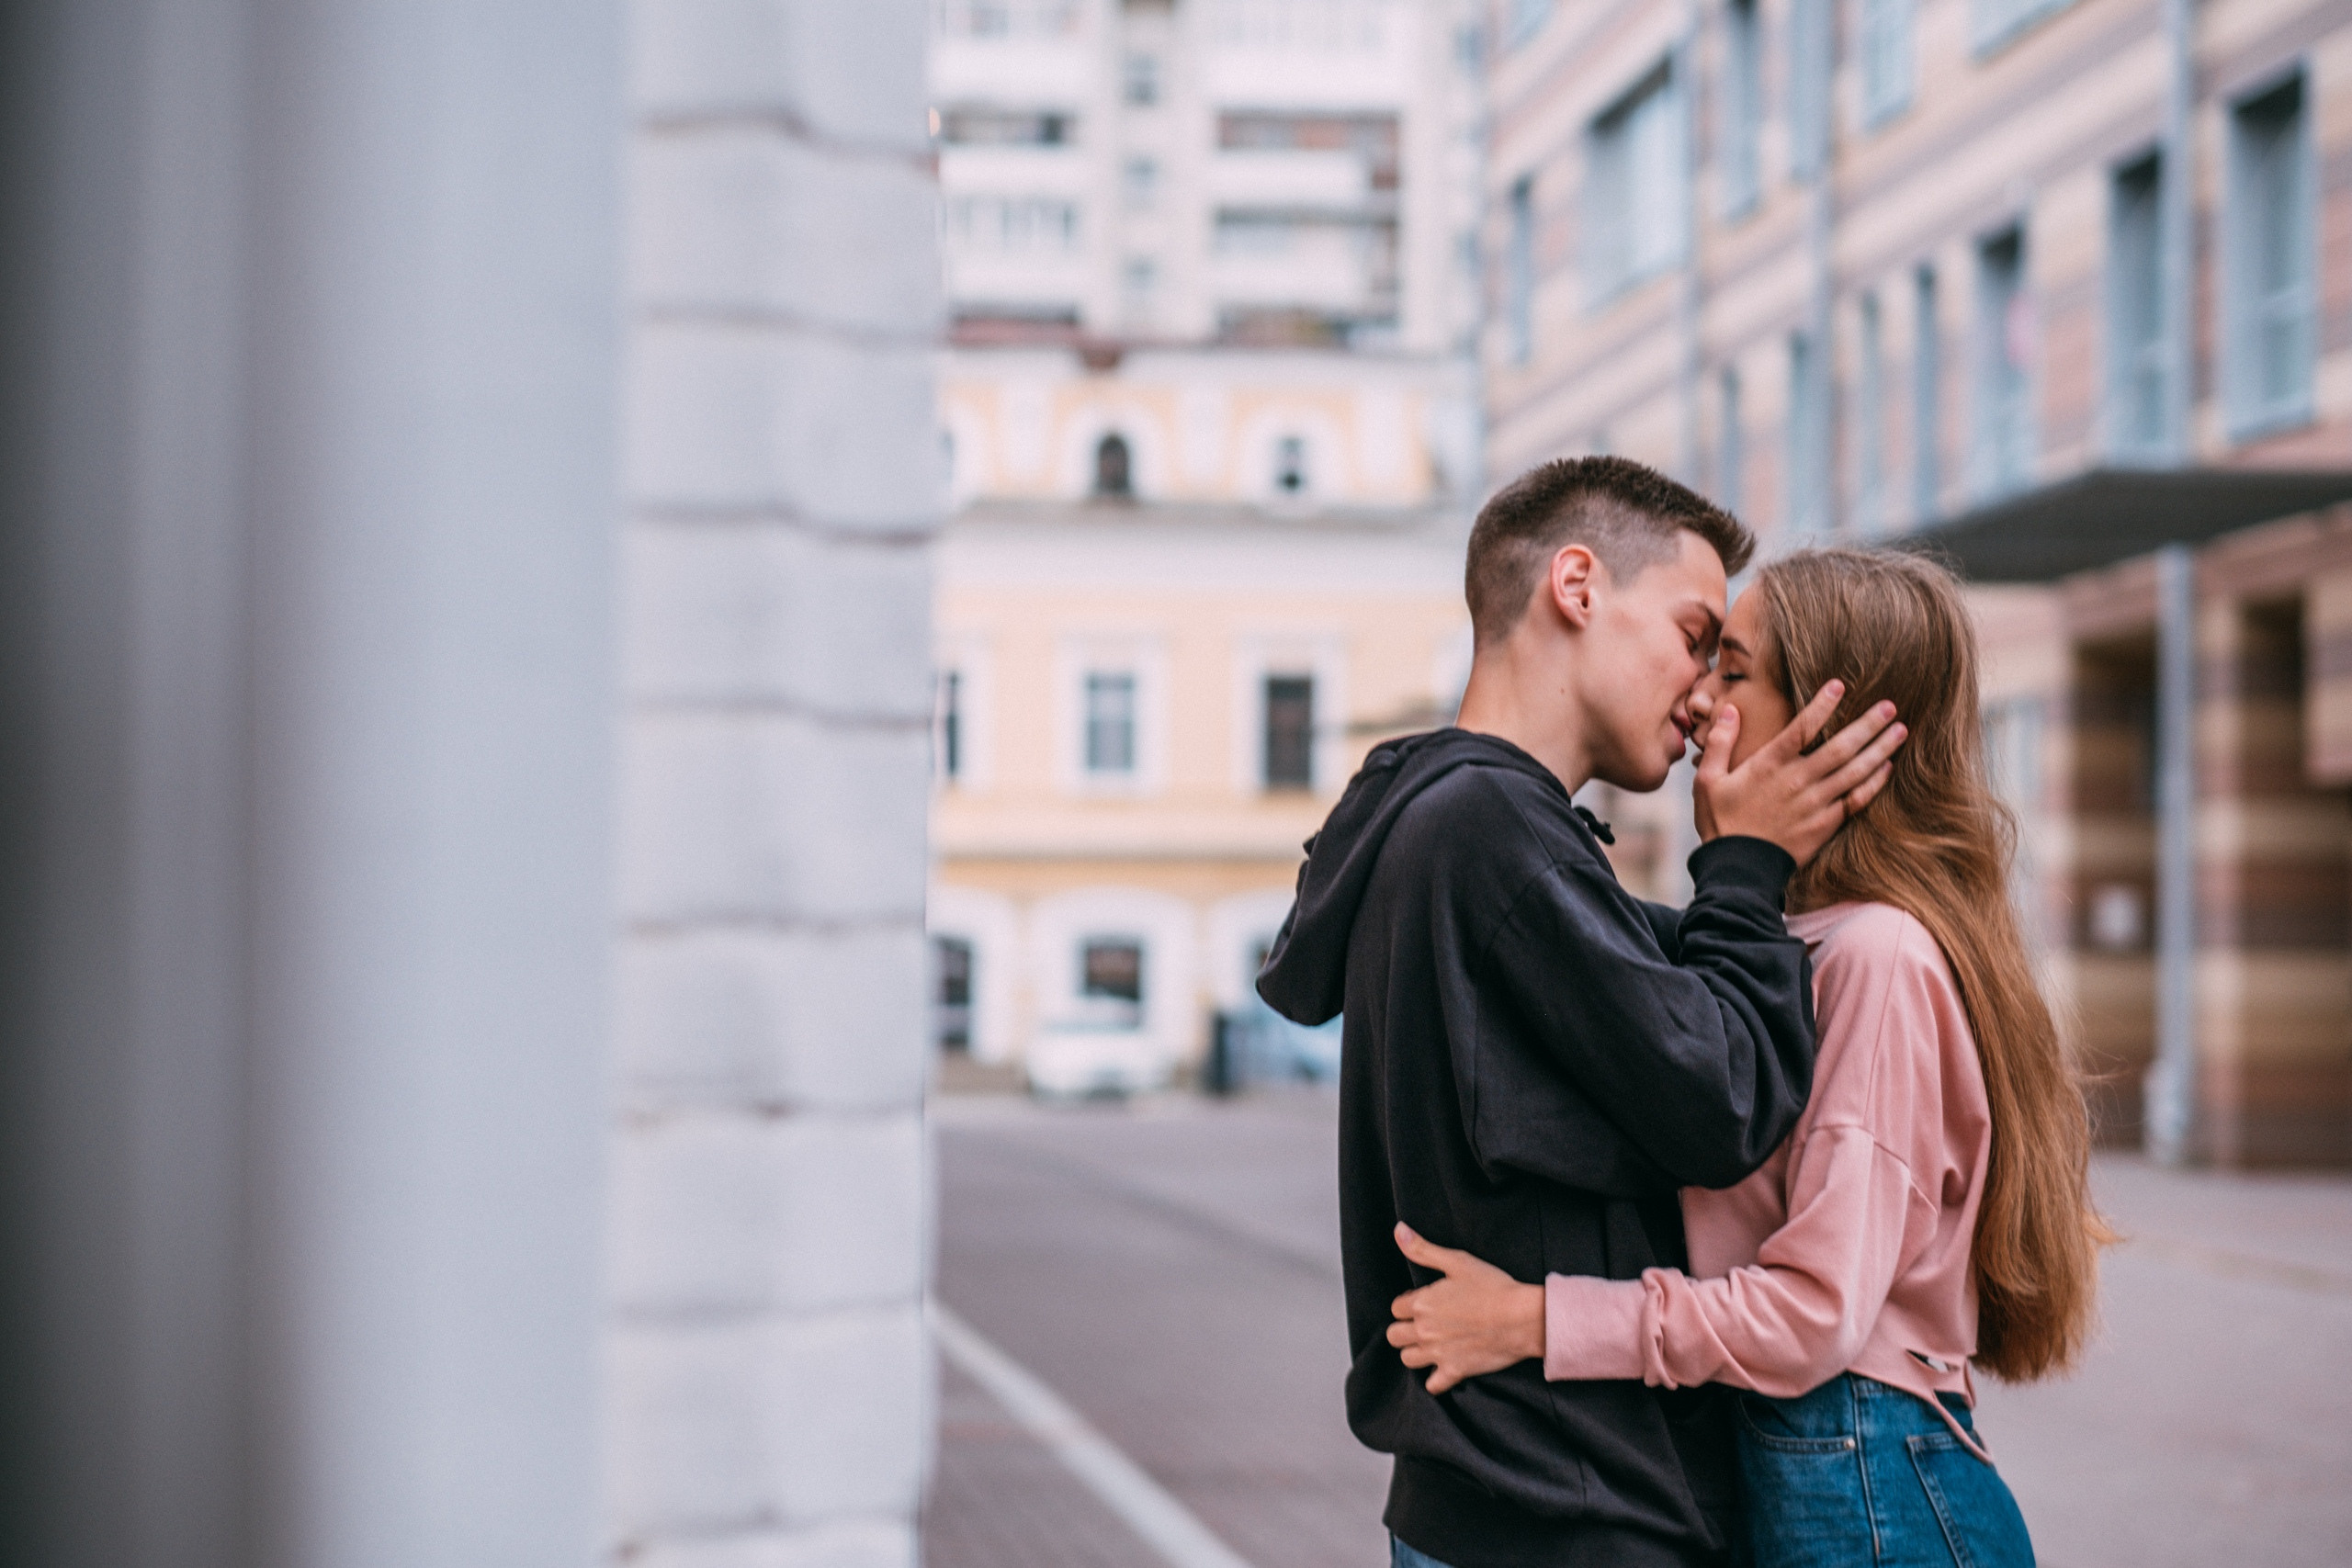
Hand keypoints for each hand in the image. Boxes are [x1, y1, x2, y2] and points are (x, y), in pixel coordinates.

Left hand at [1384, 1223, 1544, 1394]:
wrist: (1523, 1318)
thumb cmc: (1493, 1287)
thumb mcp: (1457, 1261)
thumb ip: (1423, 1249)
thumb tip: (1399, 1230)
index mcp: (1422, 1303)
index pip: (1396, 1308)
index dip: (1408, 1303)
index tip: (1424, 1301)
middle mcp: (1424, 1331)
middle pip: (1394, 1336)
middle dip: (1405, 1328)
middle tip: (1424, 1323)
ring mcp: (1439, 1354)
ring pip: (1407, 1359)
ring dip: (1415, 1351)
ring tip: (1431, 1343)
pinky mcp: (1455, 1372)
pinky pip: (1432, 1385)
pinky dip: (1435, 1379)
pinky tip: (1443, 1368)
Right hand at [1693, 681, 1905, 864]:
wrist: (1737, 869)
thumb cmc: (1720, 823)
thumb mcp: (1707, 780)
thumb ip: (1719, 743)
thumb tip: (1730, 712)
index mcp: (1769, 765)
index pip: (1802, 727)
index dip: (1822, 705)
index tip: (1840, 685)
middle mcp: (1797, 780)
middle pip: (1840, 747)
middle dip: (1868, 725)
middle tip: (1890, 706)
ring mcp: (1815, 803)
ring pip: (1855, 771)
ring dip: (1880, 749)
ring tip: (1899, 731)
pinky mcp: (1825, 824)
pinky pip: (1856, 800)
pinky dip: (1874, 783)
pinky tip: (1887, 768)